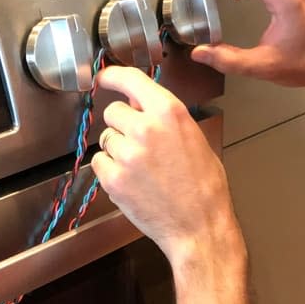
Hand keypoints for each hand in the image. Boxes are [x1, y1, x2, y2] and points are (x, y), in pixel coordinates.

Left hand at [92, 66, 241, 267]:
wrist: (199, 227)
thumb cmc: (204, 187)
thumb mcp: (194, 139)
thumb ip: (165, 118)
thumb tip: (137, 104)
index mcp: (170, 113)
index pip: (131, 80)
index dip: (112, 76)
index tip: (103, 77)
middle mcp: (146, 128)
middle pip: (112, 112)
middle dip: (121, 124)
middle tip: (138, 144)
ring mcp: (128, 154)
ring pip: (106, 139)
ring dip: (117, 150)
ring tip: (142, 169)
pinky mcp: (114, 179)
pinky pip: (99, 163)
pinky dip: (110, 170)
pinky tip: (132, 182)